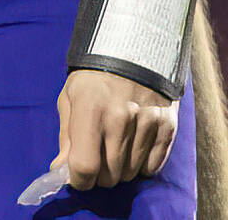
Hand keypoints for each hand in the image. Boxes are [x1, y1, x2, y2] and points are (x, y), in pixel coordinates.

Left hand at [54, 69, 178, 190]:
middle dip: (100, 175)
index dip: (79, 180)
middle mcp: (121, 117)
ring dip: (121, 169)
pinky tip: (135, 146)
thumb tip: (60, 170)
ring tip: (117, 147)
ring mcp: (147, 121)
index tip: (78, 176)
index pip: (85, 167)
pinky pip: (152, 167)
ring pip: (131, 174)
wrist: (135, 46)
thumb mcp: (71, 98)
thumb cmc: (95, 76)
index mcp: (91, 108)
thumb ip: (66, 137)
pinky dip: (142, 164)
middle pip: (109, 176)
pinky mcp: (167, 124)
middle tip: (98, 157)